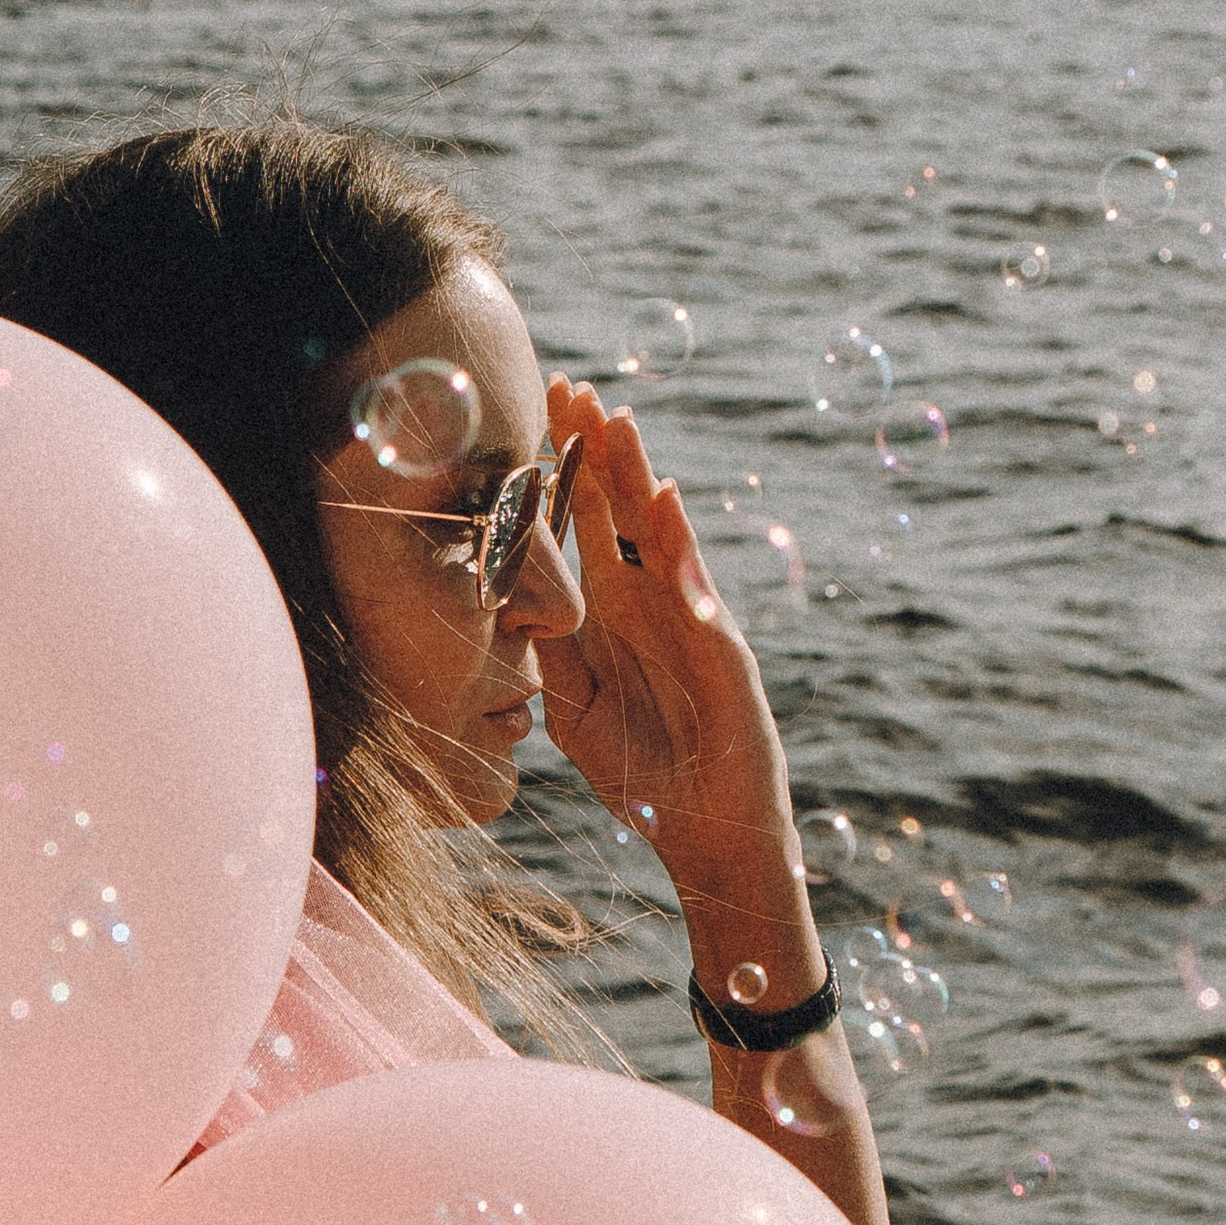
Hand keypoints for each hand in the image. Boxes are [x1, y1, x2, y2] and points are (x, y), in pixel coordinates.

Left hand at [536, 380, 806, 939]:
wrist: (708, 839)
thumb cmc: (644, 777)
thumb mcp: (575, 709)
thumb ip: (548, 654)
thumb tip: (502, 605)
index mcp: (616, 612)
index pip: (587, 525)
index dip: (564, 470)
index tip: (537, 413)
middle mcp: (653, 603)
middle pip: (621, 510)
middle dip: (595, 449)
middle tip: (568, 386)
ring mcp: (691, 621)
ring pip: (660, 534)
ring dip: (637, 476)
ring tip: (615, 421)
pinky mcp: (723, 652)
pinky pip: (696, 588)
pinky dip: (680, 543)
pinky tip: (664, 500)